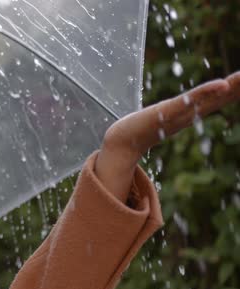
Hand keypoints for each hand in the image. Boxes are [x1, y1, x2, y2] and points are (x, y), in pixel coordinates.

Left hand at [95, 71, 239, 202]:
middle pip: (222, 97)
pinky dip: (205, 92)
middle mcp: (191, 113)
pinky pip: (188, 101)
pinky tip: (221, 84)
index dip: (238, 87)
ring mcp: (180, 114)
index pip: (222, 96)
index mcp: (192, 111)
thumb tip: (185, 102)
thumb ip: (178, 109)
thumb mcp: (167, 113)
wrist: (123, 141)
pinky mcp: (165, 113)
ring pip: (210, 98)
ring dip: (231, 87)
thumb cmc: (144, 127)